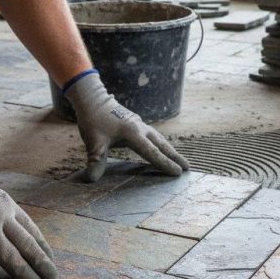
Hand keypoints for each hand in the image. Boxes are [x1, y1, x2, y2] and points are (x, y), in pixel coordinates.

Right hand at [0, 149, 55, 278]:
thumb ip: (0, 217)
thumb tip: (13, 241)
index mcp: (6, 205)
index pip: (32, 230)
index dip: (44, 248)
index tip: (50, 261)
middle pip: (27, 246)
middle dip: (41, 264)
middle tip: (51, 278)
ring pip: (11, 259)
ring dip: (24, 276)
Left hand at [65, 71, 189, 182]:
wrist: (92, 99)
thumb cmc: (93, 120)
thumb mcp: (93, 142)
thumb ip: (96, 161)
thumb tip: (91, 180)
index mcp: (133, 133)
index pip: (152, 152)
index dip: (165, 164)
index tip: (177, 173)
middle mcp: (140, 128)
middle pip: (162, 145)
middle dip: (175, 157)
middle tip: (188, 169)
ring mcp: (140, 124)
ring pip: (159, 139)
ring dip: (170, 150)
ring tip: (180, 160)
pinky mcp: (137, 123)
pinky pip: (153, 136)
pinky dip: (161, 144)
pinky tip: (162, 149)